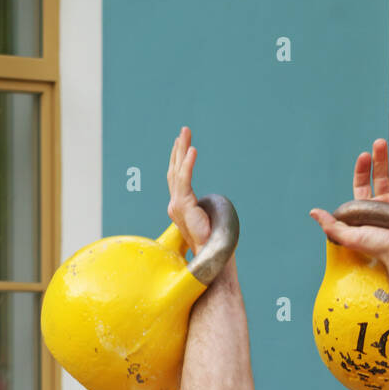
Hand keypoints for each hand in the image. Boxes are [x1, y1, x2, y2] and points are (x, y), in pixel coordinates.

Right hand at [167, 127, 210, 256]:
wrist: (208, 257)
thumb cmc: (210, 246)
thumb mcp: (207, 225)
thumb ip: (206, 216)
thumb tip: (214, 217)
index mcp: (179, 208)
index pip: (177, 179)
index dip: (179, 161)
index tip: (182, 146)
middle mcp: (175, 204)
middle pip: (175, 170)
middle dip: (178, 149)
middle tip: (183, 131)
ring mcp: (177, 204)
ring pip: (177, 171)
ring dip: (182, 150)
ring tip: (185, 133)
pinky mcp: (183, 205)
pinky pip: (185, 179)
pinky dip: (188, 163)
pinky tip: (193, 149)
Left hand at [309, 138, 388, 264]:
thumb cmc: (378, 247)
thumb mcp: (349, 236)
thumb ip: (331, 224)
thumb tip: (313, 212)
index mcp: (368, 210)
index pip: (362, 184)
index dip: (362, 170)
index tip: (364, 156)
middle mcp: (385, 204)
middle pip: (381, 176)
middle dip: (380, 158)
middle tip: (379, 143)